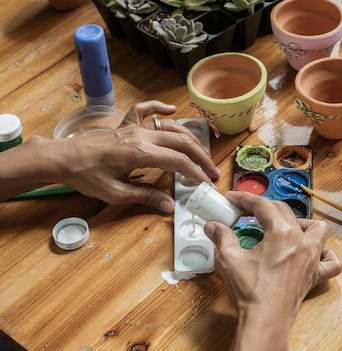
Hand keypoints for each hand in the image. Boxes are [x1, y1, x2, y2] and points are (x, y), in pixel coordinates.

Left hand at [49, 100, 219, 211]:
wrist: (61, 158)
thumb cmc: (85, 177)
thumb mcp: (116, 193)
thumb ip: (145, 196)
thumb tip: (170, 206)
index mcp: (141, 153)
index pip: (179, 162)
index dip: (197, 173)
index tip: (207, 184)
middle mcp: (142, 137)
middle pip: (182, 143)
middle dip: (201, 158)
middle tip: (212, 172)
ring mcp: (134, 128)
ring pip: (171, 128)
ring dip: (190, 139)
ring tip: (201, 154)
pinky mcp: (125, 125)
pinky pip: (145, 111)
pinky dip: (159, 108)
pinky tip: (171, 110)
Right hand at [204, 191, 341, 350]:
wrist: (264, 321)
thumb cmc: (251, 293)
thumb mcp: (230, 259)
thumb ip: (222, 238)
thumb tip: (214, 226)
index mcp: (282, 233)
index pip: (263, 206)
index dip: (245, 199)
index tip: (233, 199)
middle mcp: (301, 242)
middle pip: (285, 212)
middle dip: (265, 208)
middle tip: (247, 212)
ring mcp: (311, 259)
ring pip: (317, 230)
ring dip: (302, 224)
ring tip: (283, 227)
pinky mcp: (314, 275)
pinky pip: (330, 262)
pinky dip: (325, 254)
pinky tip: (313, 253)